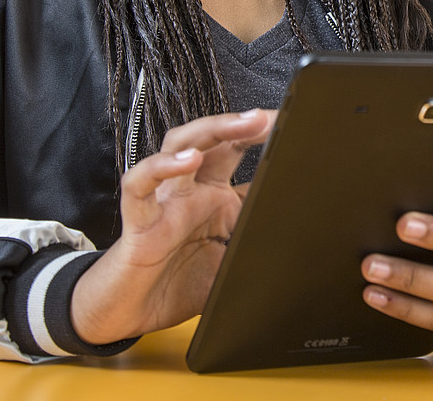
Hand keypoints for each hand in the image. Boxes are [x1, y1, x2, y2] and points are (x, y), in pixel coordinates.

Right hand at [72, 108, 275, 343]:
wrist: (128, 314)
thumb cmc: (175, 284)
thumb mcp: (232, 265)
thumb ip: (260, 249)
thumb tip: (304, 246)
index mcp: (215, 198)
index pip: (241, 154)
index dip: (266, 137)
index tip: (296, 127)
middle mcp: (191, 191)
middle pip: (215, 139)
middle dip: (244, 122)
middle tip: (272, 117)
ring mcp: (166, 200)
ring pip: (181, 146)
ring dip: (211, 131)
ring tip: (241, 124)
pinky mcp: (140, 219)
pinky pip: (141, 185)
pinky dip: (160, 168)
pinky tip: (186, 161)